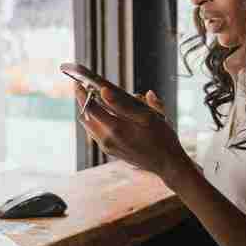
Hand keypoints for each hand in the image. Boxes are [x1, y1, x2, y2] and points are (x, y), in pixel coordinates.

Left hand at [73, 81, 190, 181]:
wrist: (167, 164)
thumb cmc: (161, 137)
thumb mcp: (147, 116)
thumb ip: (124, 104)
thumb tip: (104, 90)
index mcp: (116, 129)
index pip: (90, 107)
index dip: (82, 93)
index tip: (78, 81)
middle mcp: (107, 139)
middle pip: (85, 116)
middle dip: (83, 100)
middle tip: (84, 87)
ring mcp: (107, 147)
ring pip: (89, 125)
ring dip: (89, 111)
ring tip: (93, 98)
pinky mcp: (110, 150)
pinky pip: (95, 133)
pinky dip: (96, 120)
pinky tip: (104, 113)